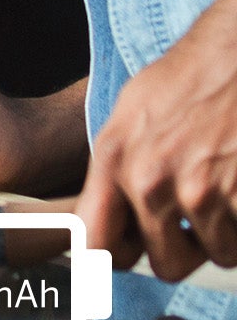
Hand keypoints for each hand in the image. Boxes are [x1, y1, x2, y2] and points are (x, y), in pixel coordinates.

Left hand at [78, 0, 236, 280]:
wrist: (235, 55)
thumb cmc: (186, 81)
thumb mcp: (129, 115)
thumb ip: (115, 171)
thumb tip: (102, 228)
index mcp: (113, 159)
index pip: (95, 242)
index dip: (113, 262)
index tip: (125, 262)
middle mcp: (150, 181)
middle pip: (165, 263)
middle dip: (183, 249)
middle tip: (193, 218)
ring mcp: (199, 192)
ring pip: (215, 253)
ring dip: (223, 232)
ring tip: (222, 185)